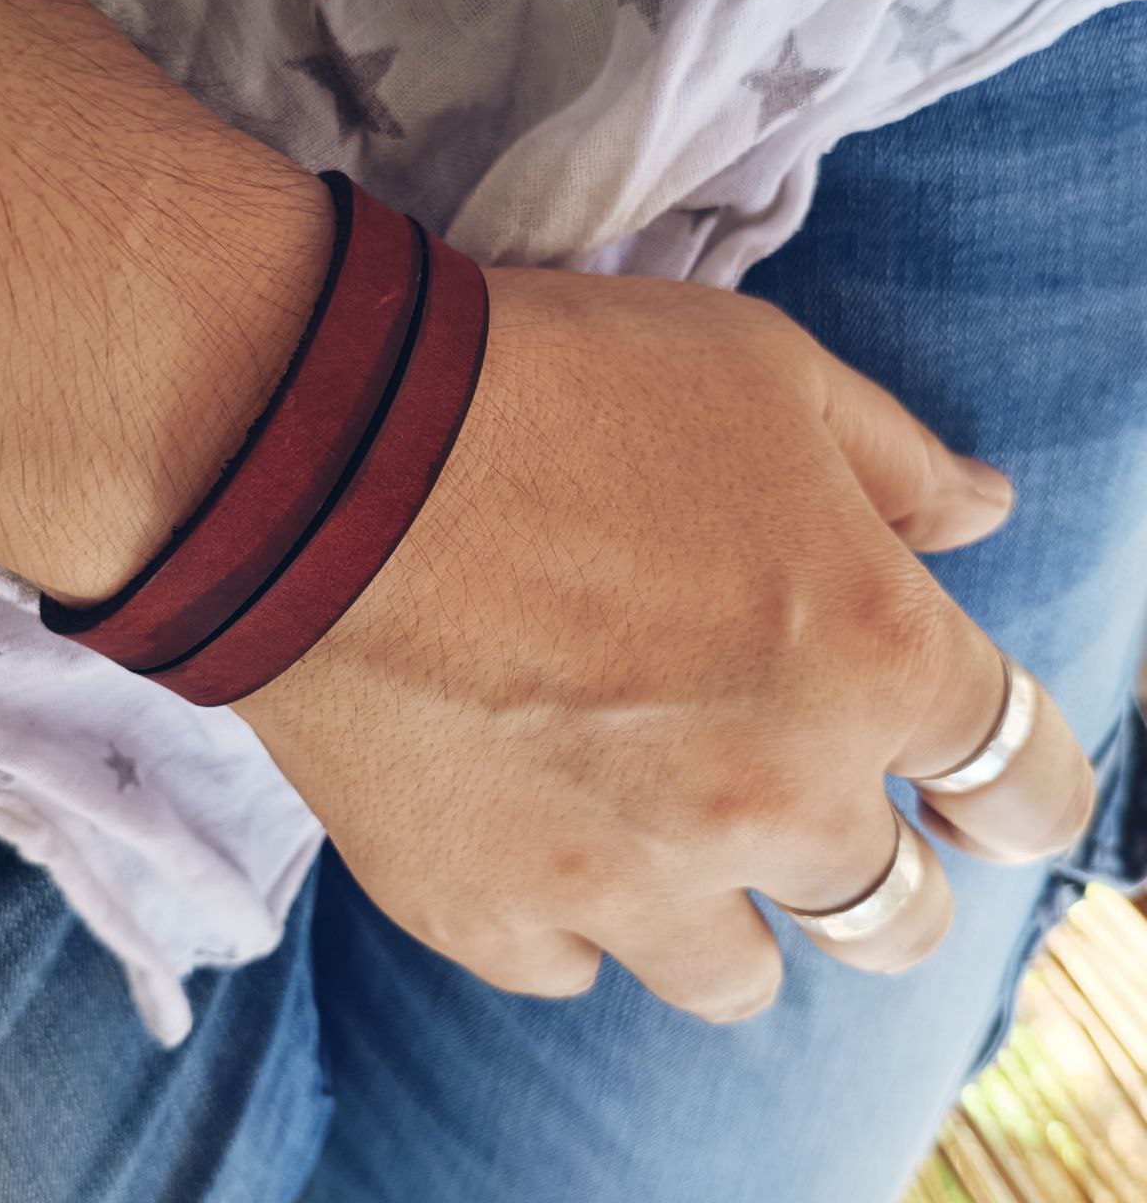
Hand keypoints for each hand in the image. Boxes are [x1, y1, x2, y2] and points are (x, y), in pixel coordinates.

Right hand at [238, 265, 1093, 1021]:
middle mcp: (771, 802)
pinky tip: (535, 822)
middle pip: (891, 917)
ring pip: (736, 976)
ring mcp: (625, 880)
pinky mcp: (487, 913)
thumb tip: (978, 514)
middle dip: (872, 873)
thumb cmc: (558, 384)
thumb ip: (895, 463)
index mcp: (872, 663)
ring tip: (666, 829)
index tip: (982, 796)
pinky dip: (572, 908)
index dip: (1017, 790)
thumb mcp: (761, 372)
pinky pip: (571, 962)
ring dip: (727, 913)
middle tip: (808, 810)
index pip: (1021, 781)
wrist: (326, 450)